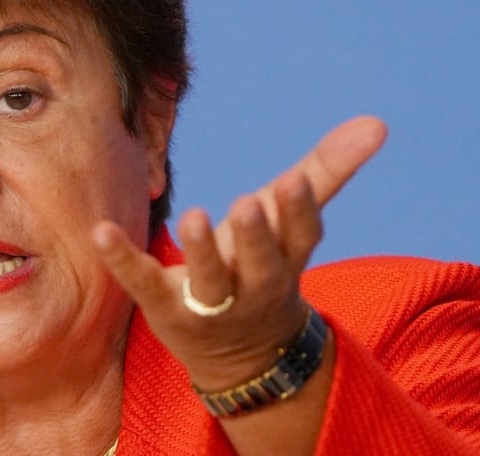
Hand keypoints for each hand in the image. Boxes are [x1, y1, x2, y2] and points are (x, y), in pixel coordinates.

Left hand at [92, 115, 386, 388]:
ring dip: (201, 252)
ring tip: (193, 216)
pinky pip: (143, 284)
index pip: (301, 238)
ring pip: (208, 283)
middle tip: (248, 203)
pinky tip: (101, 232)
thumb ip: (328, 170)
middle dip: (255, 237)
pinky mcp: (165, 309)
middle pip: (260, 265)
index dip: (298, 213)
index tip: (295, 183)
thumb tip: (378, 122)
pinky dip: (123, 259)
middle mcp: (254, 287)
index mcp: (287, 261)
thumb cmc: (266, 267)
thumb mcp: (294, 224)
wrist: (244, 356)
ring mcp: (209, 305)